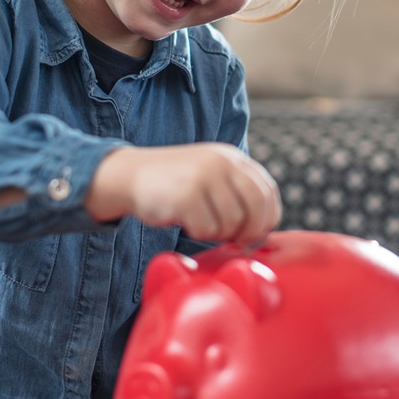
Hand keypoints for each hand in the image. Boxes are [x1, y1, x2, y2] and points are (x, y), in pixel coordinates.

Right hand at [86, 143, 280, 246]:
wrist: (131, 176)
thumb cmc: (176, 185)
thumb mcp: (212, 175)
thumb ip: (237, 192)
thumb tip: (263, 231)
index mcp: (232, 157)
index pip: (267, 191)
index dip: (267, 218)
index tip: (254, 233)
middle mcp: (222, 163)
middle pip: (257, 208)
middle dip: (249, 232)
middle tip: (234, 241)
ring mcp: (203, 177)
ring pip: (232, 223)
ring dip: (217, 233)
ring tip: (200, 223)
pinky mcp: (185, 195)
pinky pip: (207, 229)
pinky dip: (198, 233)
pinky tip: (186, 222)